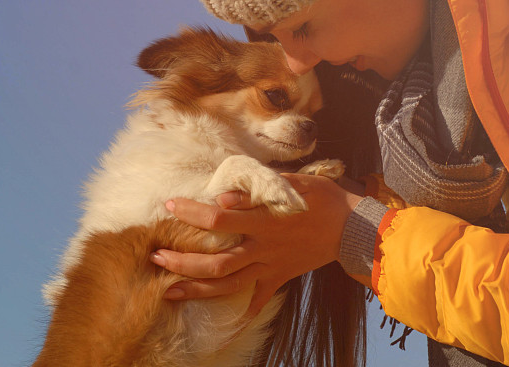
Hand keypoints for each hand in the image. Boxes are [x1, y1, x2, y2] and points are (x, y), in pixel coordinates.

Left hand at [150, 173, 362, 318]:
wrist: (353, 228)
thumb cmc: (323, 198)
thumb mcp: (295, 183)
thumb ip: (257, 191)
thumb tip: (222, 198)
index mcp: (264, 222)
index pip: (219, 220)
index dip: (192, 214)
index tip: (170, 206)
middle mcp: (263, 248)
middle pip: (216, 262)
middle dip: (183, 262)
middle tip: (156, 257)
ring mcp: (270, 267)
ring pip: (229, 284)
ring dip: (197, 288)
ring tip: (169, 290)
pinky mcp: (279, 277)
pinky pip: (258, 300)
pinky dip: (241, 314)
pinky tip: (224, 326)